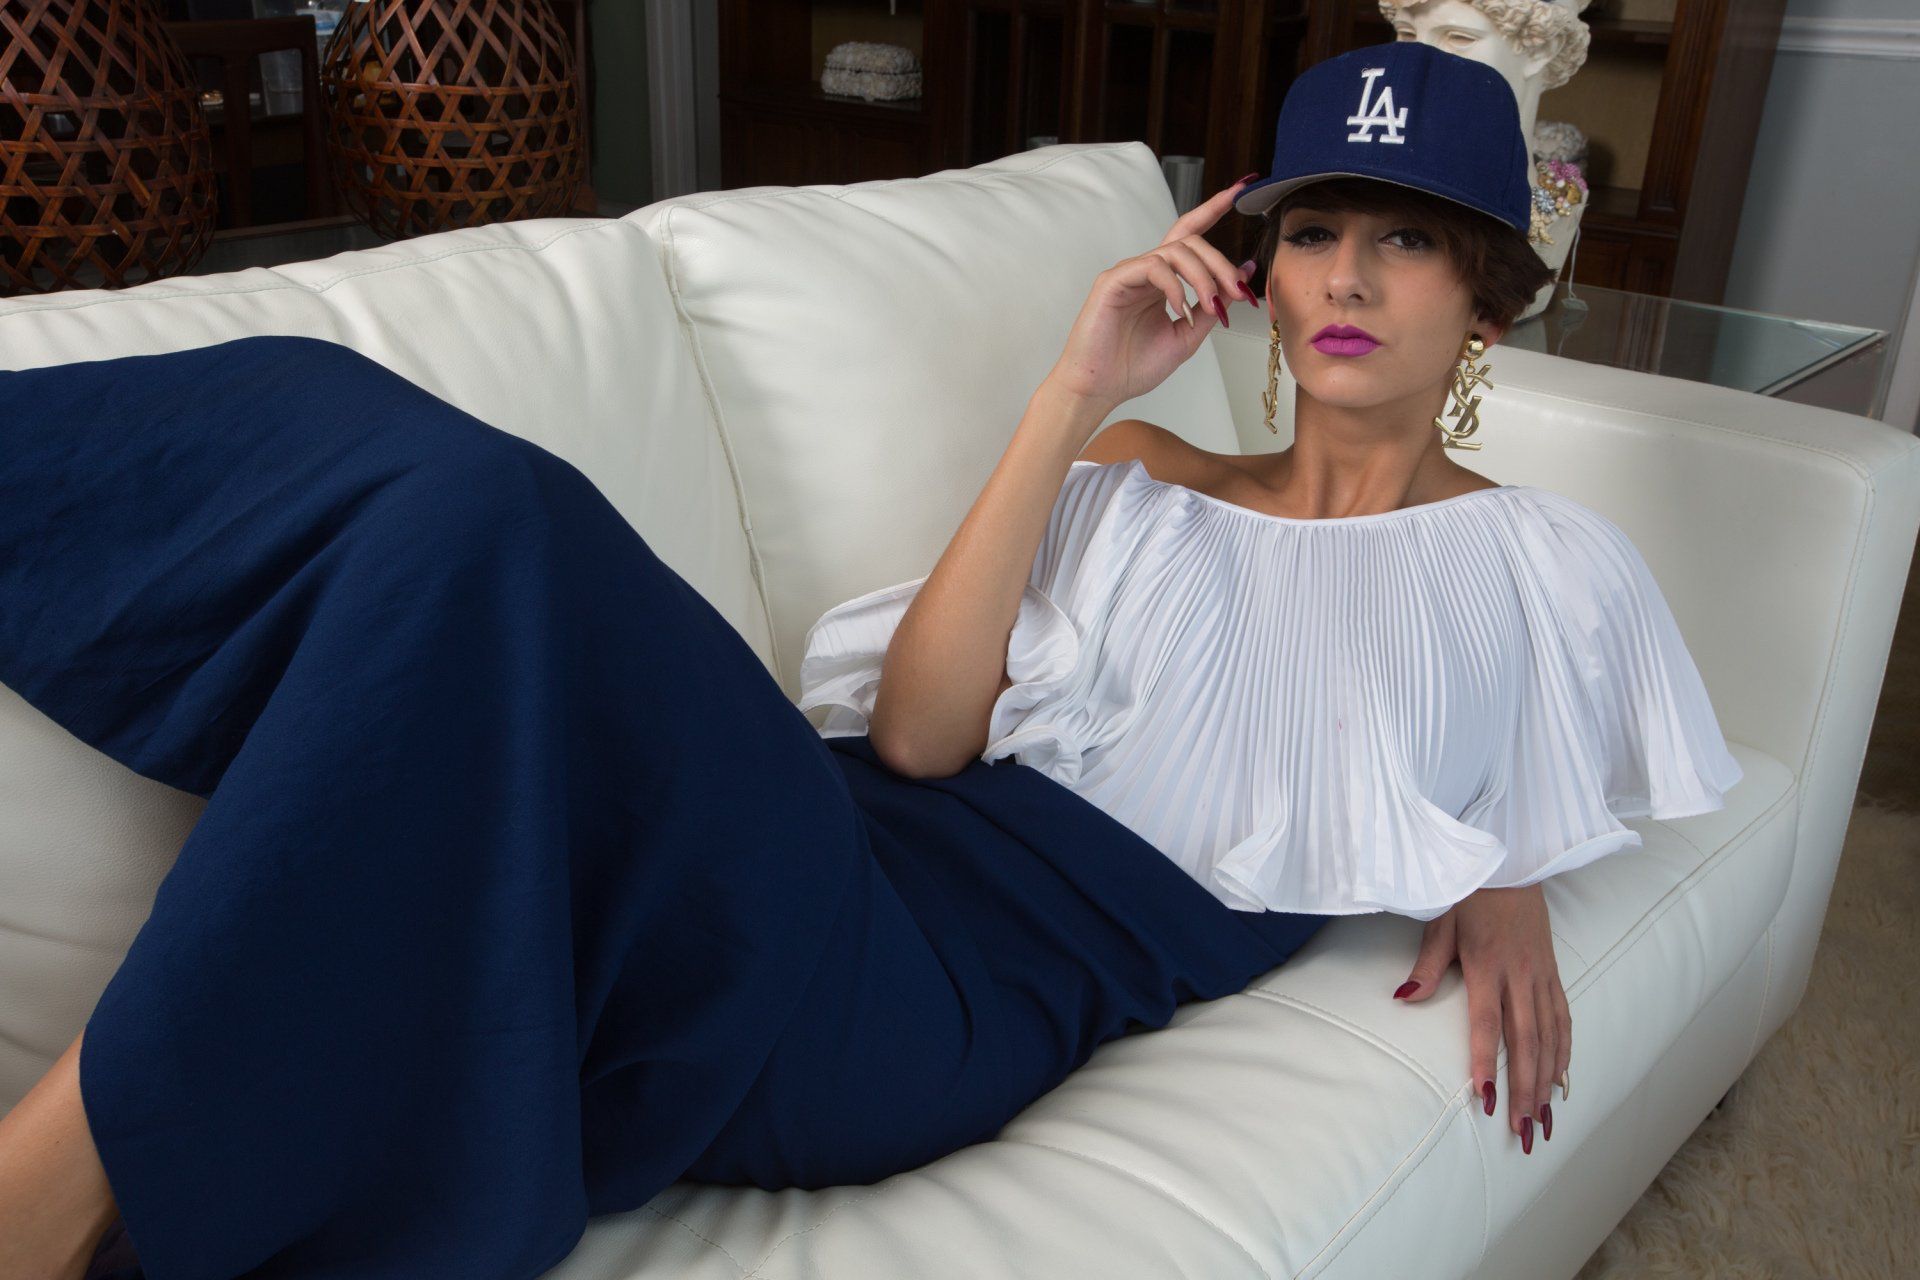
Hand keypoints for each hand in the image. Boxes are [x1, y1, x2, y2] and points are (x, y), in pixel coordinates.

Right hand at [1044, 174, 1264, 413]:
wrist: (1101, 389)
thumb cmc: (1134, 367)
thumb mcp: (1188, 336)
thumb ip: (1213, 304)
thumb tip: (1243, 273)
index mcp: (1163, 281)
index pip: (1189, 236)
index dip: (1214, 209)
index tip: (1240, 190)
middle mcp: (1146, 271)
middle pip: (1190, 241)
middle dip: (1220, 262)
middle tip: (1239, 290)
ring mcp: (1128, 273)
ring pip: (1174, 250)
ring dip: (1202, 275)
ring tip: (1211, 305)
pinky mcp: (1113, 281)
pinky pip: (1152, 267)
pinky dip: (1173, 285)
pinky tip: (1180, 309)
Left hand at [1394, 884, 1570, 1151]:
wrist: (1512, 859)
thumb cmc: (1469, 892)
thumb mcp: (1440, 921)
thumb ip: (1427, 965)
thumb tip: (1403, 997)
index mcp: (1488, 964)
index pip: (1487, 1024)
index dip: (1485, 1062)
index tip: (1486, 1099)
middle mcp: (1520, 975)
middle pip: (1526, 1042)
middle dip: (1525, 1091)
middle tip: (1523, 1131)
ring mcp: (1542, 975)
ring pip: (1550, 1037)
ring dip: (1547, 1082)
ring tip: (1544, 1120)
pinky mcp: (1553, 971)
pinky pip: (1563, 1019)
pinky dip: (1564, 1052)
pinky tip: (1562, 1080)